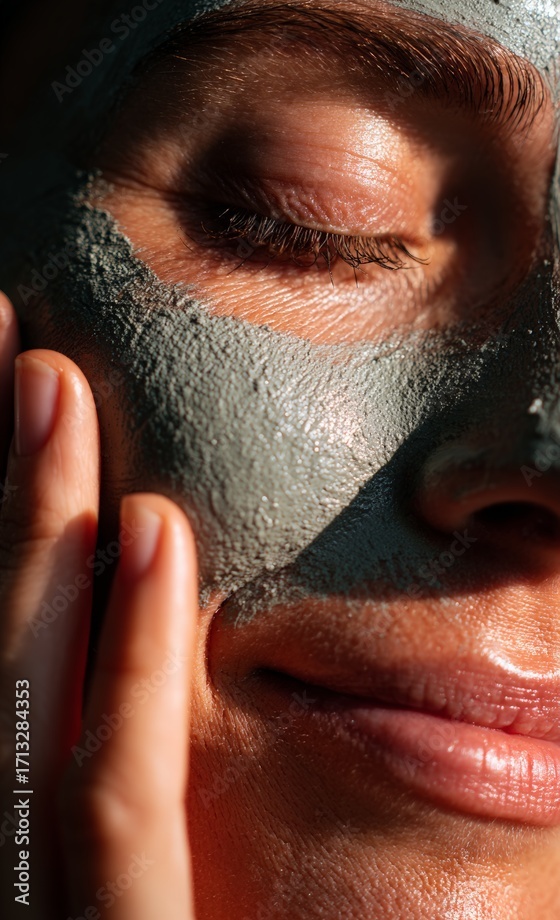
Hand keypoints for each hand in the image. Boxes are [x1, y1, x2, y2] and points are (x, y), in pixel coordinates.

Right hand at [0, 291, 197, 918]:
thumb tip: (114, 557)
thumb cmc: (90, 915)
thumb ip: (84, 728)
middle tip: (7, 343)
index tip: (1, 393)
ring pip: (18, 687)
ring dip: (30, 523)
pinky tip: (149, 531)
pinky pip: (112, 803)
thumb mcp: (77, 849)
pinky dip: (130, 664)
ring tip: (48, 386)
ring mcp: (22, 886)